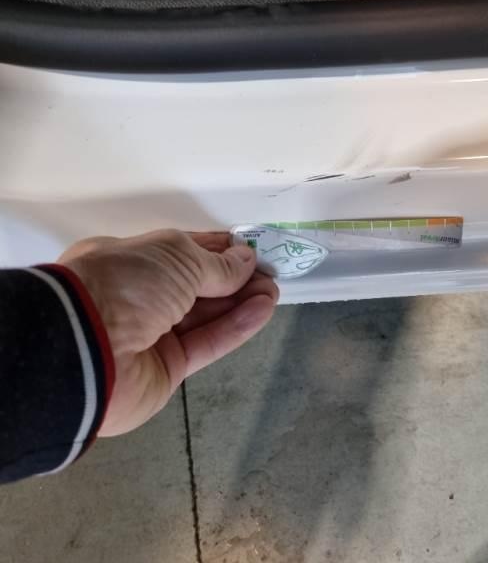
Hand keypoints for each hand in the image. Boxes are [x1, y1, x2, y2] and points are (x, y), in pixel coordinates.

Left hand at [58, 229, 278, 435]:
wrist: (83, 350)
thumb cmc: (125, 283)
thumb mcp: (175, 257)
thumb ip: (215, 263)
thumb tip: (246, 261)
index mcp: (127, 260)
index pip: (181, 252)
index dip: (217, 250)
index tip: (251, 250)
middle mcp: (138, 297)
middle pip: (196, 286)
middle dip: (235, 278)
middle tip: (271, 273)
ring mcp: (151, 335)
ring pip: (205, 315)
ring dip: (241, 301)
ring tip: (273, 291)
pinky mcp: (167, 369)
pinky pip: (207, 343)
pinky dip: (236, 327)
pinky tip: (263, 310)